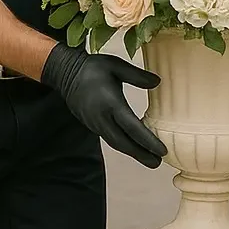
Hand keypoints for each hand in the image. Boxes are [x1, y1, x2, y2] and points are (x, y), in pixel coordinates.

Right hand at [41, 44, 167, 168]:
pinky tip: (134, 146)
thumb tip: (157, 82)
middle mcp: (102, 118)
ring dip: (133, 153)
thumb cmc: (94, 68)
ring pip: (116, 143)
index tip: (161, 150)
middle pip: (124, 143)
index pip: (132, 128)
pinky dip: (124, 145)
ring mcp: (96, 124)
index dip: (147, 141)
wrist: (66, 73)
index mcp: (111, 104)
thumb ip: (137, 75)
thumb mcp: (116, 66)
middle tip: (158, 163)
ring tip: (150, 159)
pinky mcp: (92, 125)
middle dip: (141, 154)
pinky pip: (111, 139)